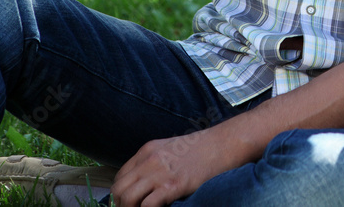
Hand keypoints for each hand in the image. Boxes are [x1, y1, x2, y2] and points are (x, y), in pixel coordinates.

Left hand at [111, 126, 246, 206]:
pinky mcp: (173, 185)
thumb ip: (155, 162)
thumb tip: (146, 184)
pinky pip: (147, 206)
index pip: (120, 177)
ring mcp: (160, 172)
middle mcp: (149, 160)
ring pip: (127, 198)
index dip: (120, 195)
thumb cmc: (203, 148)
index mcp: (147, 151)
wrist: (225, 143)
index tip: (127, 205)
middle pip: (119, 189)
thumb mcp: (172, 148)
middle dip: (121, 205)